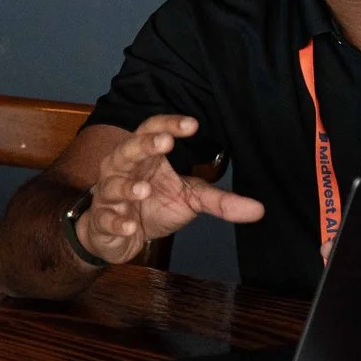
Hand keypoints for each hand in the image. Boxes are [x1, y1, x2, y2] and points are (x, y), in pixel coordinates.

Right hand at [76, 115, 263, 263]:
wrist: (117, 235)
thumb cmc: (152, 205)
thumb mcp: (189, 199)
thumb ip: (220, 201)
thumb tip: (259, 209)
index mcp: (146, 156)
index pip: (153, 131)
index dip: (170, 125)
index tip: (192, 125)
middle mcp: (123, 168)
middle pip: (128, 149)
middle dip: (145, 145)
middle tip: (165, 143)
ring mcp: (109, 194)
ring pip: (112, 184)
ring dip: (128, 186)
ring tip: (144, 189)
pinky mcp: (102, 220)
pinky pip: (106, 218)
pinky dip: (117, 221)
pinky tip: (129, 225)